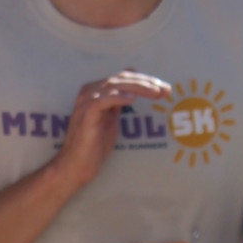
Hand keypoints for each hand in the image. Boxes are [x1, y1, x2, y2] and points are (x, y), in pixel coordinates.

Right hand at [50, 70, 171, 192]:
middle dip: (146, 82)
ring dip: (137, 87)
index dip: (145, 80)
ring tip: (155, 92)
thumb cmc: (95, 143)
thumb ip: (121, 101)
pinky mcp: (85, 114)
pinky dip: (116, 97)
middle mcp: (90, 91)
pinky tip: (131, 99)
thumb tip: (133, 87)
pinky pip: (101, 101)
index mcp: (97, 90)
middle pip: (121, 79)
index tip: (165, 88)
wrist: (77, 164)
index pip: (124, 78)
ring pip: (114, 85)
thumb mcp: (112, 117)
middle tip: (165, 89)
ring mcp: (86, 101)